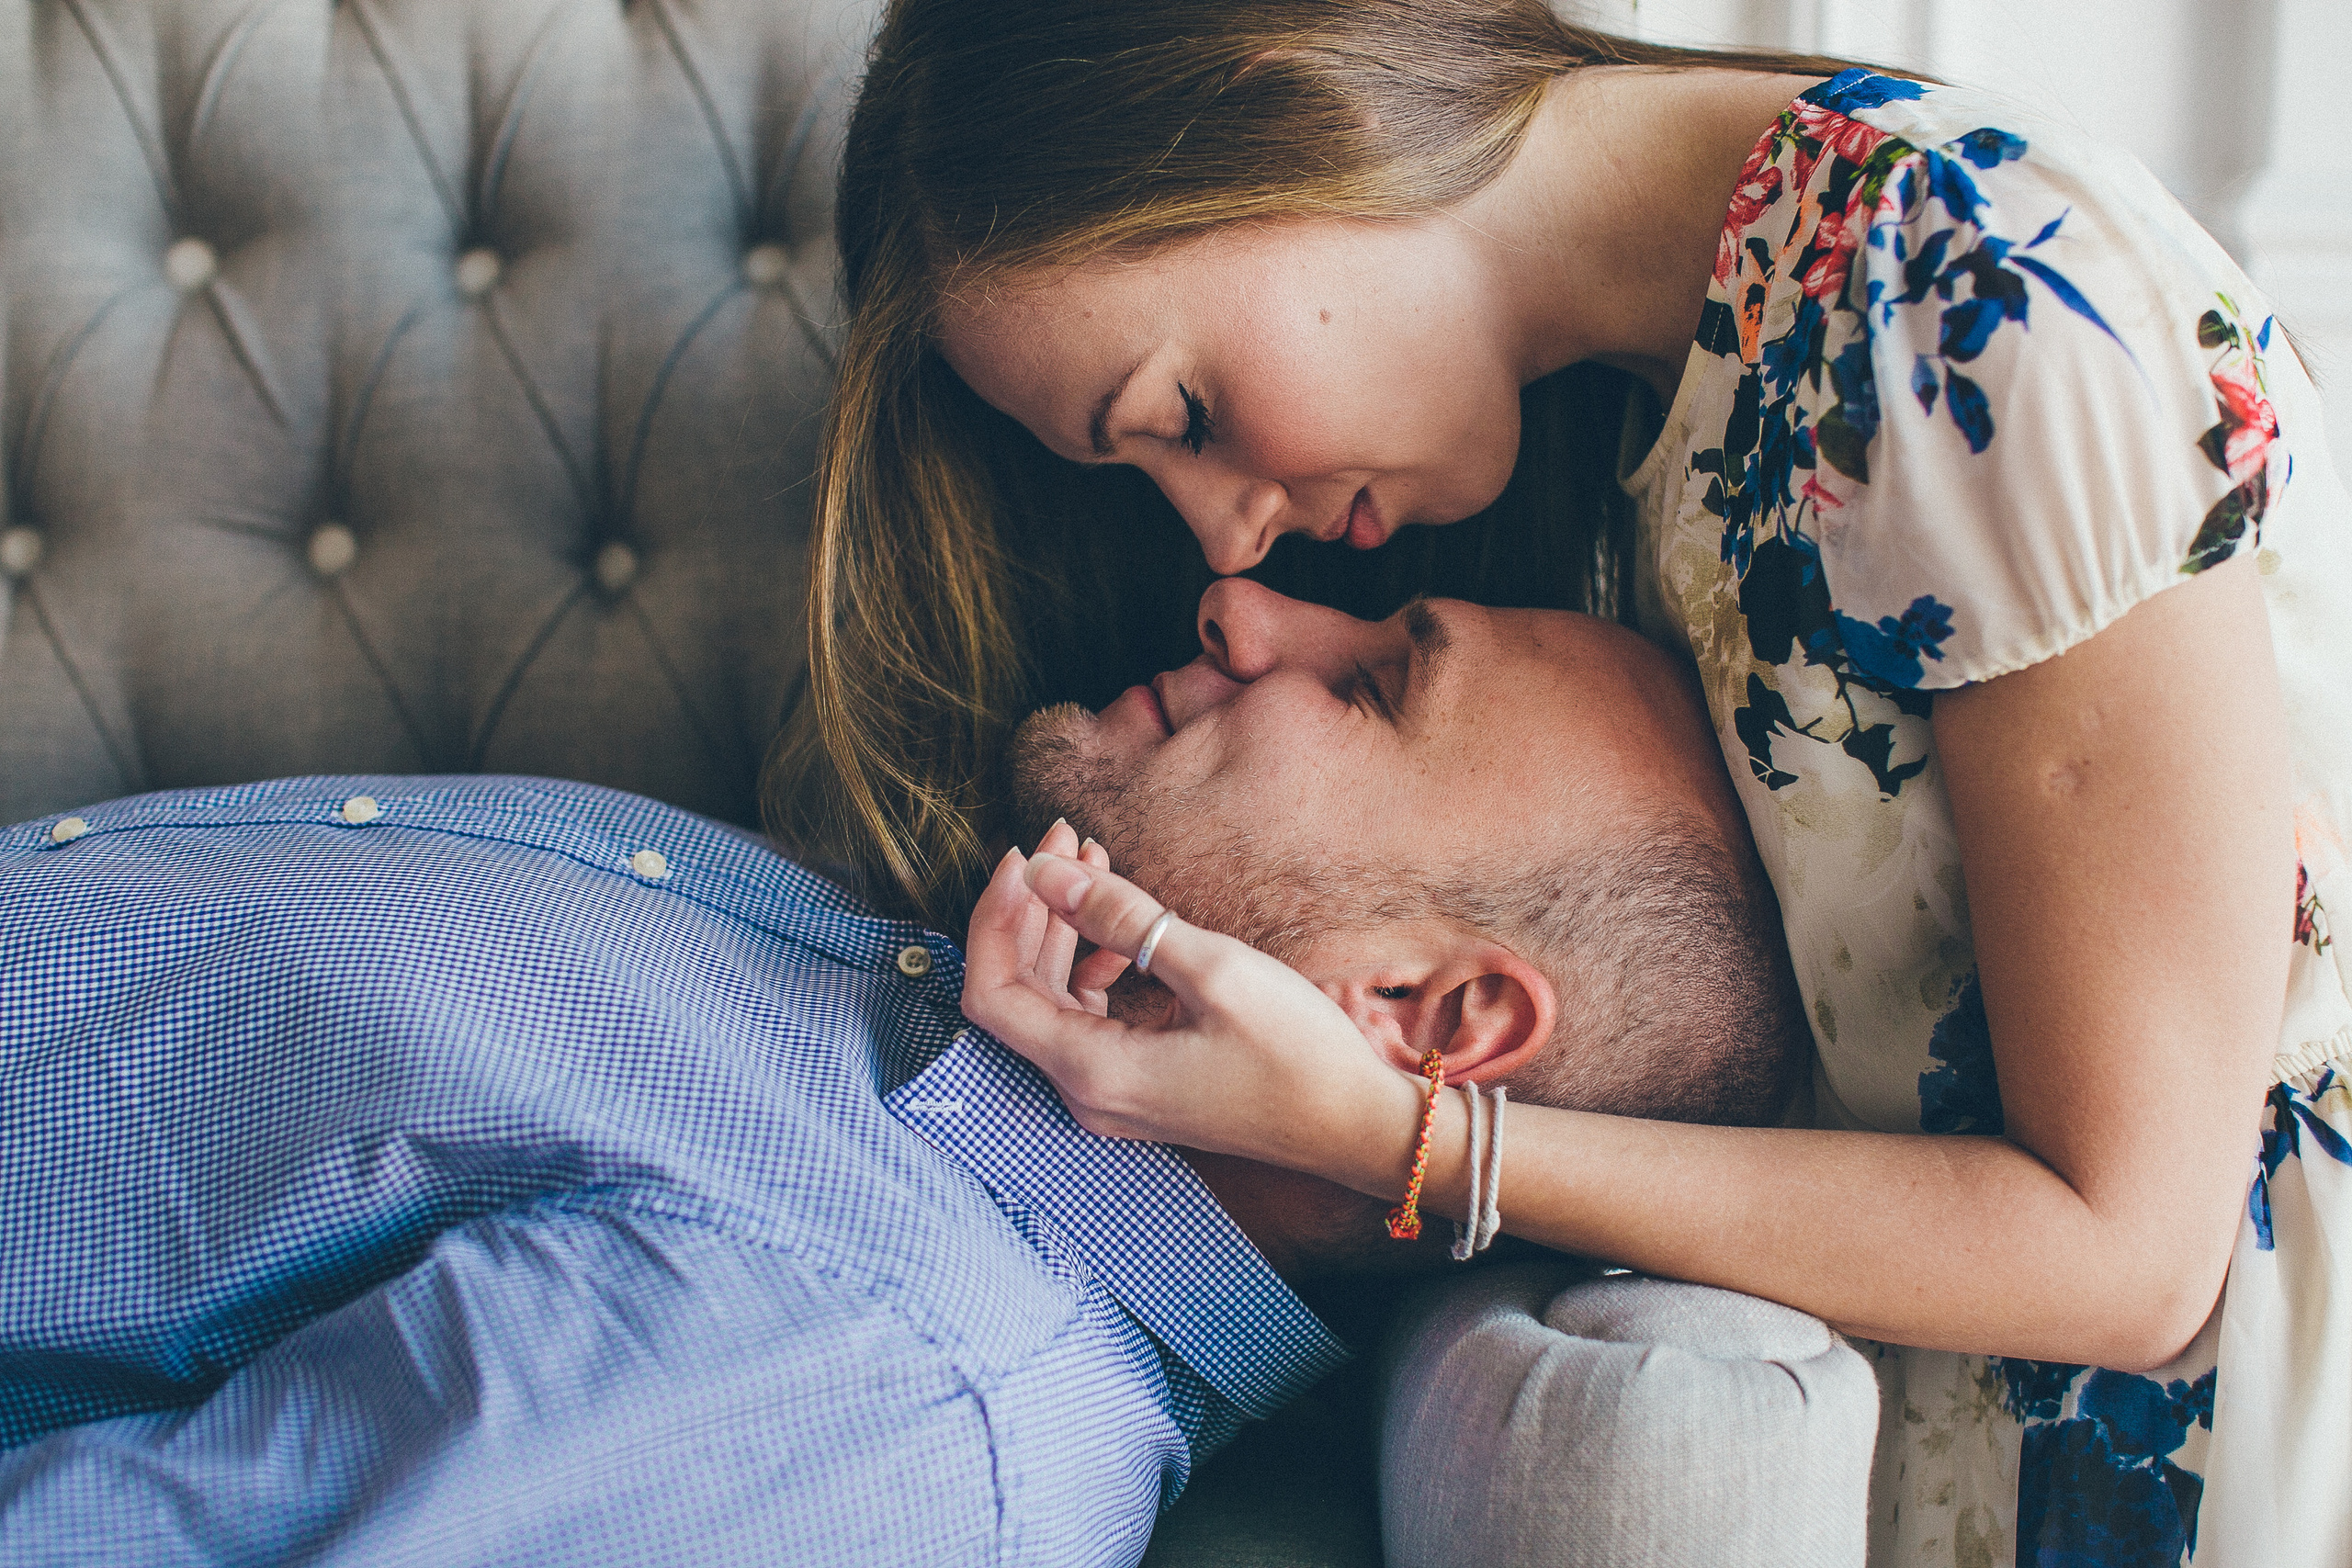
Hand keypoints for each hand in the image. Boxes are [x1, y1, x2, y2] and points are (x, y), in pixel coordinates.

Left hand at [960, 839, 1425, 1197]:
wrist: (1356, 1124)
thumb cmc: (1297, 1055)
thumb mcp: (1212, 969)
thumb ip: (1121, 919)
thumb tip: (1046, 873)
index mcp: (1091, 1072)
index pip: (990, 992)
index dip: (994, 917)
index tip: (1025, 856)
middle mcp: (1087, 1091)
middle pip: (1015, 990)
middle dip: (1031, 906)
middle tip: (1065, 837)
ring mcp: (1111, 1091)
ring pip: (1050, 998)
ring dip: (1061, 927)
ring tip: (1092, 861)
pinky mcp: (1138, 1081)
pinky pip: (1086, 1014)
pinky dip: (1090, 959)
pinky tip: (1122, 923)